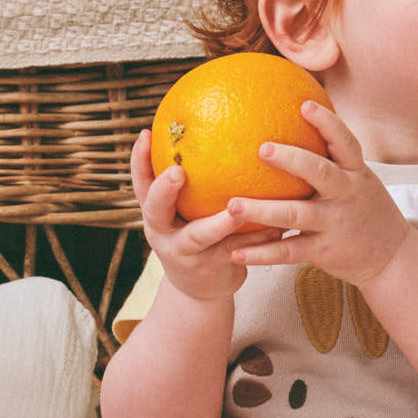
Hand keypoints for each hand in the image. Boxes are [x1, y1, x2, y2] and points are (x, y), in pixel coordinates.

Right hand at [131, 130, 282, 302]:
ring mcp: (185, 255)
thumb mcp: (187, 213)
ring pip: (200, 236)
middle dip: (164, 190)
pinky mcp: (212, 270)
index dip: (139, 161)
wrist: (201, 292)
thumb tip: (222, 125)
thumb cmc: (198, 238)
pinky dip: (255, 238)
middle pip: (155, 210)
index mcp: (157, 214)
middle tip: (178, 172)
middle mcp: (163, 234)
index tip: (146, 134)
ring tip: (238, 208)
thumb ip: (197, 182)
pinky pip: (236, 250)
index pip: (141, 183)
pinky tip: (277, 224)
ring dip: (220, 222)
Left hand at [225, 104, 410, 286]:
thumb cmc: (365, 212)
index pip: (346, 143)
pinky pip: (289, 251)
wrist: (392, 258)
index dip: (327, 123)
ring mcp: (335, 224)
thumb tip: (295, 125)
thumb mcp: (358, 182)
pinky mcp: (325, 251)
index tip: (305, 105)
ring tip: (232, 206)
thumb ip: (332, 161)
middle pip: (320, 172)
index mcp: (355, 174)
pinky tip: (236, 253)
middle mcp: (347, 195)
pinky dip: (261, 254)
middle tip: (261, 148)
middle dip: (291, 159)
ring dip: (261, 211)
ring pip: (295, 214)